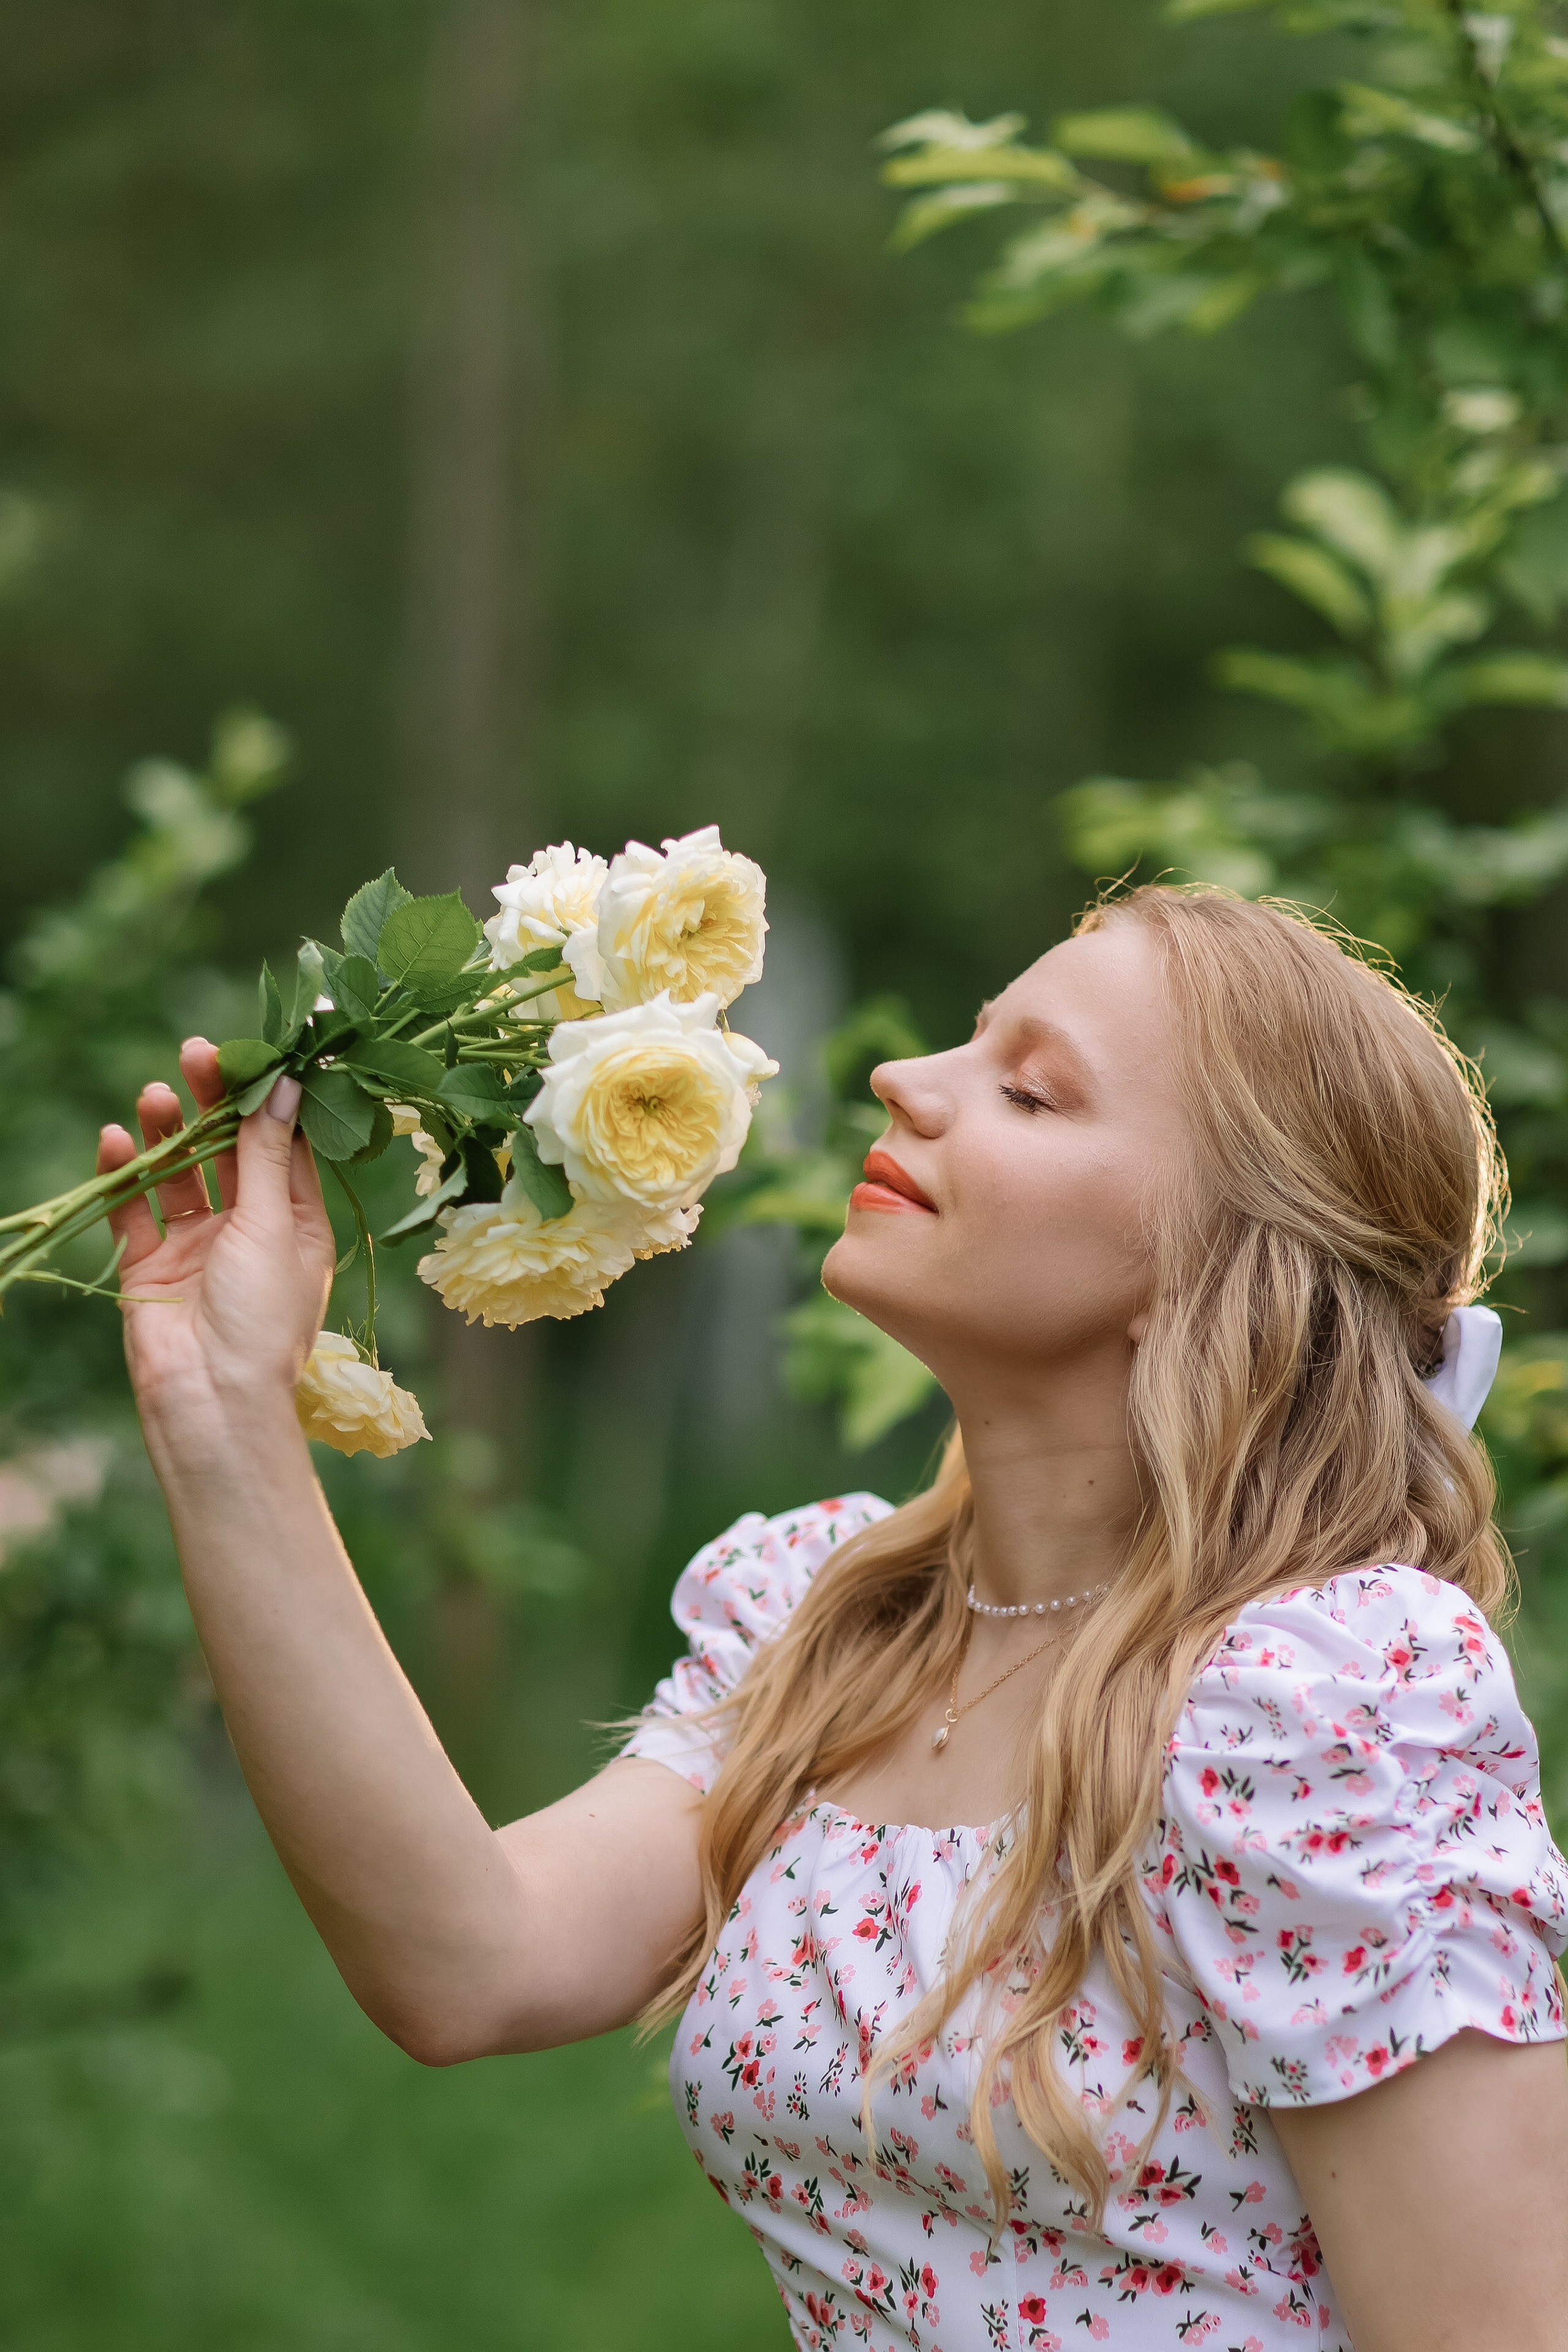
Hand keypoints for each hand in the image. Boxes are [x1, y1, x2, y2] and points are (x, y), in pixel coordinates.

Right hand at [97, 1038, 335, 1456]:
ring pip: (180, 1174)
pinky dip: (125, 1176)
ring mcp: (199, 1247)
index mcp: (298, 1224)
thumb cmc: (262, 1318)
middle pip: (229, 1151)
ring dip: (169, 1132)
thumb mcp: (276, 1225)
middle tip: (197, 1053)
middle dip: (214, 1103)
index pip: (285, 1145)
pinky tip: (116, 1139)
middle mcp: (251, 1231)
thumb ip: (270, 1154)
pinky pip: (136, 1210)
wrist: (211, 1400)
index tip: (256, 1050)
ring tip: (156, 1092)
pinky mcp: (152, 1265)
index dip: (269, 1098)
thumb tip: (288, 1084)